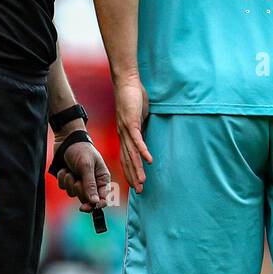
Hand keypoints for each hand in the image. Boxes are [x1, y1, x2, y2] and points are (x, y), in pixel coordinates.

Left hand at [53, 130, 112, 211]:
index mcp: (102, 179)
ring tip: (69, 171)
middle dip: (78, 189)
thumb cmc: (80, 150)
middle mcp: (93, 182)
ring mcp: (80, 181)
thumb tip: (94, 202)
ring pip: (73, 193)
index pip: (103, 198)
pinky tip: (64, 169)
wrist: (66, 140)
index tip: (86, 207)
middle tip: (76, 180)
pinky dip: (62, 179)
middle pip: (86, 198)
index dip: (96, 205)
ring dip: (69, 183)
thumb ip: (90, 184)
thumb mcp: (86, 166)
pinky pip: (64, 188)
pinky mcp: (69, 180)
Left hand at [113, 75, 150, 193]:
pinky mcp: (131, 122)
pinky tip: (149, 161)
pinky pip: (138, 140)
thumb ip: (141, 127)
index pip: (126, 157)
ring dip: (138, 169)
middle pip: (128, 160)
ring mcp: (126, 130)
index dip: (130, 171)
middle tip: (139, 191)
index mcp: (125, 134)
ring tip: (143, 182)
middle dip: (133, 176)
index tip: (135, 183)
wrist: (126, 82)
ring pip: (132, 154)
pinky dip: (143, 151)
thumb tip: (146, 134)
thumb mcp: (138, 116)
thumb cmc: (133, 97)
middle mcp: (123, 135)